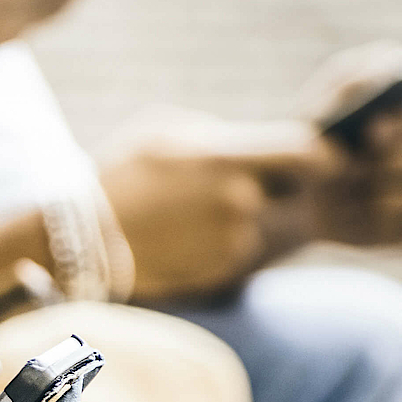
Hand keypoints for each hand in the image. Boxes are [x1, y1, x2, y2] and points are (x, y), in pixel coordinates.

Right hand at [99, 105, 336, 302]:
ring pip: (268, 221)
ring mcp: (234, 241)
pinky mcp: (223, 271)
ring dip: (249, 217)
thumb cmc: (120, 175)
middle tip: (240, 183)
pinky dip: (226, 241)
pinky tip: (188, 236)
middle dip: (280, 186)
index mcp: (227, 158)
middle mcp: (241, 202)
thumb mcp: (163, 130)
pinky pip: (244, 248)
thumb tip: (253, 142)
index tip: (307, 155)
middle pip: (294, 190)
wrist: (83, 240)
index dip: (317, 153)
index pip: (310, 152)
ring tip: (197, 213)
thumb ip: (219, 134)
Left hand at [301, 41, 401, 246]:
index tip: (377, 123)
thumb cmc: (311, 148)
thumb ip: (350, 79)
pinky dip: (393, 216)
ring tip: (359, 185)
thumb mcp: (318, 110)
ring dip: (393, 186)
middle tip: (365, 156)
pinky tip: (366, 211)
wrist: (289, 203)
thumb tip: (390, 54)